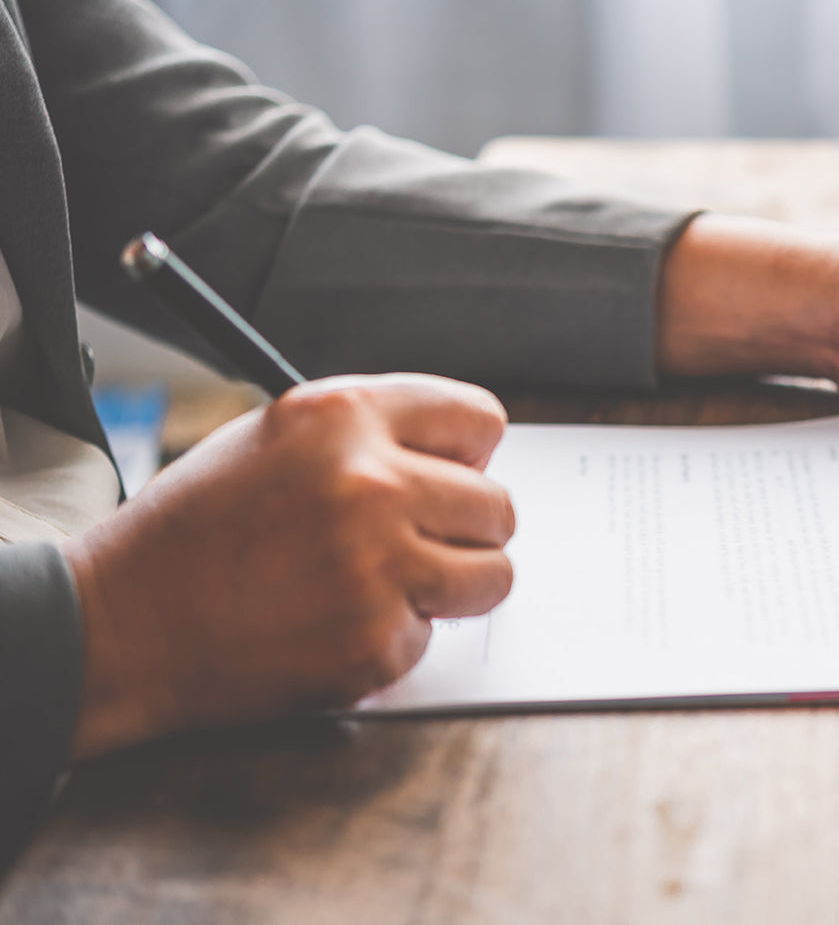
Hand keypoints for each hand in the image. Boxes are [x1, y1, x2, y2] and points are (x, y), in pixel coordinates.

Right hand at [63, 374, 514, 758]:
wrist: (118, 624)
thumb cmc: (194, 529)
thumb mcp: (274, 439)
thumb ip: (370, 436)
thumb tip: (463, 459)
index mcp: (343, 417)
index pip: (480, 420)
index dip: (467, 454)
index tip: (450, 475)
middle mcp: (370, 484)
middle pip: (498, 505)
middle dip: (465, 528)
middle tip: (413, 544)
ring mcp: (377, 567)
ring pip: (493, 574)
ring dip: (452, 585)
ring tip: (385, 585)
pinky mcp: (375, 642)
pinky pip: (434, 635)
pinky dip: (394, 638)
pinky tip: (332, 626)